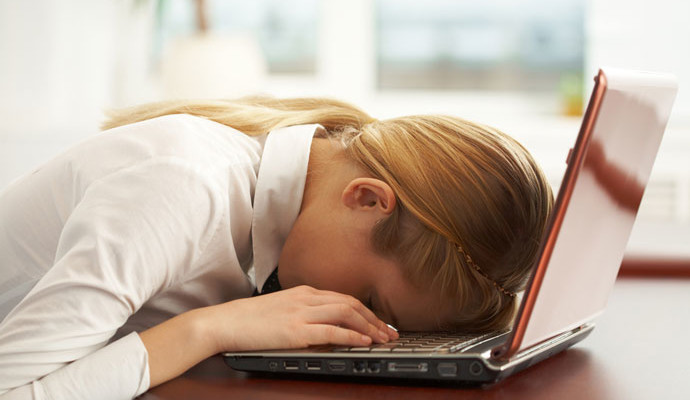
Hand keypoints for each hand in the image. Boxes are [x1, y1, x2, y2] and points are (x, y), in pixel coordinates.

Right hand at [201, 285, 399, 352]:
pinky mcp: (295, 329)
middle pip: (351, 303)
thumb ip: (304, 314)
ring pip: (346, 312)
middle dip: (375, 318)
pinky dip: (352, 334)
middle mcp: (306, 298)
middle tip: (390, 332)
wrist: (225, 322)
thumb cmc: (249, 319)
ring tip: (383, 339)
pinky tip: (364, 341)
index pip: (343, 298)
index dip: (366, 310)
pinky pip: (331, 329)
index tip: (380, 323)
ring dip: (370, 326)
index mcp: (304, 292)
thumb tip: (325, 328)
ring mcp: (301, 312)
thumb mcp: (282, 310)